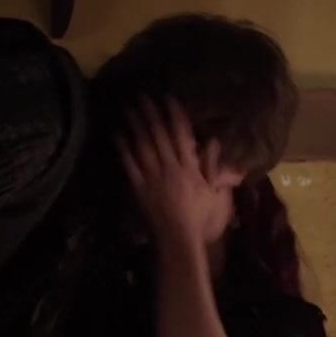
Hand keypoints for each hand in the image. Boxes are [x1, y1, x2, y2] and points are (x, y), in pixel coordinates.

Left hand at [116, 96, 234, 246]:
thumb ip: (216, 168)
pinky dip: (123, 149)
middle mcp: (169, 168)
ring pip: (142, 146)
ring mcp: (151, 178)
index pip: (181, 134)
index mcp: (189, 167)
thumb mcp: (218, 195)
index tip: (167, 97)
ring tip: (128, 107)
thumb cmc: (202, 221)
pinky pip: (129, 165)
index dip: (174, 114)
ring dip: (135, 125)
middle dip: (150, 113)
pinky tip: (117, 135)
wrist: (179, 242)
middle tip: (141, 94)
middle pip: (158, 135)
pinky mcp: (138, 189)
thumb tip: (214, 143)